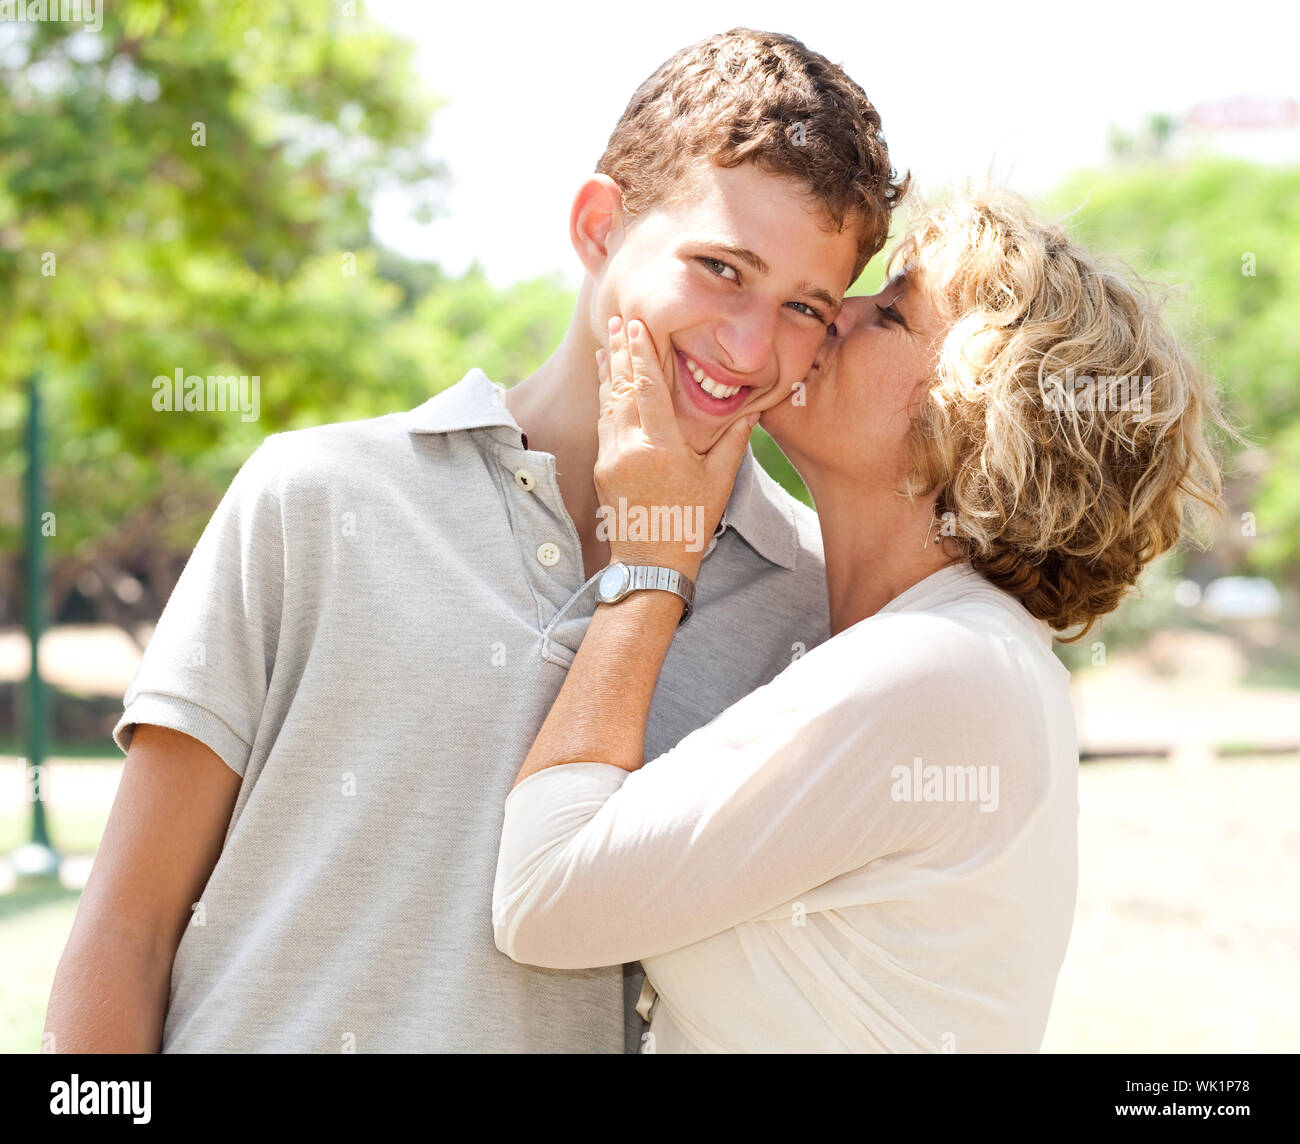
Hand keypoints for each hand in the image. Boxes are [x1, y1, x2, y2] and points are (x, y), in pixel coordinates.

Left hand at [594, 315, 756, 578]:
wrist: (651, 565)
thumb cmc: (690, 525)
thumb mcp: (719, 481)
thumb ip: (733, 442)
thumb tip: (752, 410)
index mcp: (660, 446)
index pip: (646, 386)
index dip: (640, 352)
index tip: (636, 324)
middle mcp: (629, 447)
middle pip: (621, 388)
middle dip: (620, 352)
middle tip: (618, 320)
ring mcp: (610, 458)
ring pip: (608, 404)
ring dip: (609, 372)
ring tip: (609, 344)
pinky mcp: (602, 469)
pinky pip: (604, 425)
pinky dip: (606, 399)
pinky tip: (608, 386)